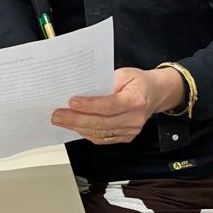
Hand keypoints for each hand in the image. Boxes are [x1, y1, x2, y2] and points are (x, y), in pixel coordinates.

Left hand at [50, 66, 184, 144]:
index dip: (89, 105)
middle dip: (75, 119)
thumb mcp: (124, 73)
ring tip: (61, 121)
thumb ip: (104, 81)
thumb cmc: (138, 81)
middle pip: (101, 122)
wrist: (155, 93)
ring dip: (77, 127)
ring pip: (99, 132)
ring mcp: (131, 130)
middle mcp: (135, 118)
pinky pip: (103, 138)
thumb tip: (82, 89)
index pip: (109, 105)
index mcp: (136, 100)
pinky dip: (87, 133)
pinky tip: (75, 127)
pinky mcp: (126, 137)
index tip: (71, 102)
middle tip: (57, 115)